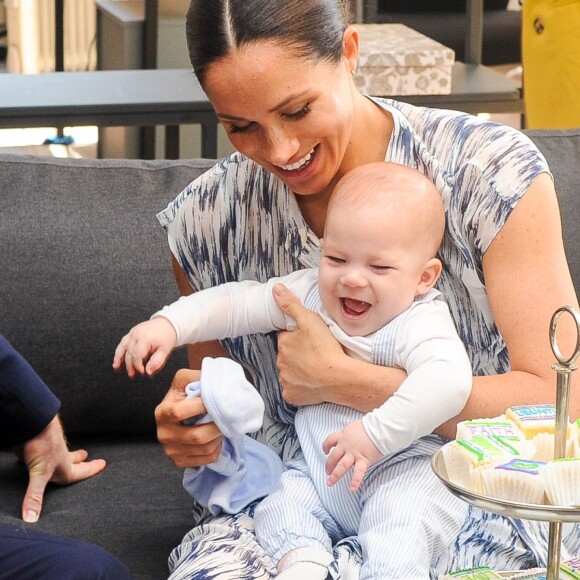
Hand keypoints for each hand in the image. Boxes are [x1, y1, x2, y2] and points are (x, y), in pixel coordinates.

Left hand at [17, 416, 105, 522]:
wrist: (35, 420)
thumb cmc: (42, 444)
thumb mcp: (39, 473)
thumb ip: (35, 495)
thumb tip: (32, 519)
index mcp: (63, 466)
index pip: (80, 471)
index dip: (91, 469)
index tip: (102, 463)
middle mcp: (58, 457)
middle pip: (72, 460)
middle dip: (80, 460)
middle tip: (86, 455)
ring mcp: (49, 448)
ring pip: (60, 452)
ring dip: (65, 453)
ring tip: (67, 453)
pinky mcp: (37, 441)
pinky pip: (44, 446)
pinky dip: (45, 448)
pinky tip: (39, 449)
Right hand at [113, 317, 176, 376]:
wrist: (167, 323)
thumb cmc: (167, 336)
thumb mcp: (165, 350)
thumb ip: (156, 362)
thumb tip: (148, 372)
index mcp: (145, 338)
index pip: (136, 356)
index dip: (138, 365)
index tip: (142, 371)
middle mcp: (136, 334)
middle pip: (129, 353)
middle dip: (130, 365)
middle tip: (132, 374)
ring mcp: (133, 332)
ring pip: (123, 347)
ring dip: (119, 358)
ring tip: (116, 367)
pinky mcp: (132, 332)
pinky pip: (123, 342)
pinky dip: (119, 351)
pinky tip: (117, 359)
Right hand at [155, 368, 223, 467]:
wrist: (181, 412)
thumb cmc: (185, 393)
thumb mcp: (185, 379)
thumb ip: (197, 376)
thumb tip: (214, 381)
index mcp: (162, 412)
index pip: (180, 412)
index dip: (201, 407)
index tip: (216, 400)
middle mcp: (163, 434)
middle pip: (197, 436)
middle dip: (217, 425)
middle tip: (227, 416)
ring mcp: (171, 450)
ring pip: (205, 448)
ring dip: (219, 436)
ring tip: (222, 424)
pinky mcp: (180, 461)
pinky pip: (207, 458)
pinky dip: (217, 447)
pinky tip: (215, 437)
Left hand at [273, 284, 345, 405]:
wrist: (339, 378)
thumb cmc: (326, 348)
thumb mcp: (309, 320)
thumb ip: (291, 304)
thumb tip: (275, 289)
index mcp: (283, 343)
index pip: (285, 337)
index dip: (296, 337)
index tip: (309, 339)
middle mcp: (280, 362)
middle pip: (287, 355)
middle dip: (297, 354)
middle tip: (315, 353)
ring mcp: (285, 380)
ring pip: (290, 372)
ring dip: (299, 370)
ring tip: (316, 367)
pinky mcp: (291, 396)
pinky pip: (293, 390)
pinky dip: (300, 387)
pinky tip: (312, 383)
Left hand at [323, 419, 382, 491]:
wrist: (379, 428)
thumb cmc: (370, 425)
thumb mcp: (354, 427)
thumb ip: (349, 434)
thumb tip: (350, 437)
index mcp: (343, 435)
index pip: (330, 440)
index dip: (326, 446)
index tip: (325, 451)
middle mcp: (346, 445)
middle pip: (333, 457)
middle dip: (329, 465)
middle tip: (327, 471)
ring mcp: (354, 454)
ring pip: (341, 466)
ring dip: (335, 475)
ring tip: (330, 482)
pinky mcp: (363, 460)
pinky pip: (358, 472)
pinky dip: (355, 481)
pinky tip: (352, 489)